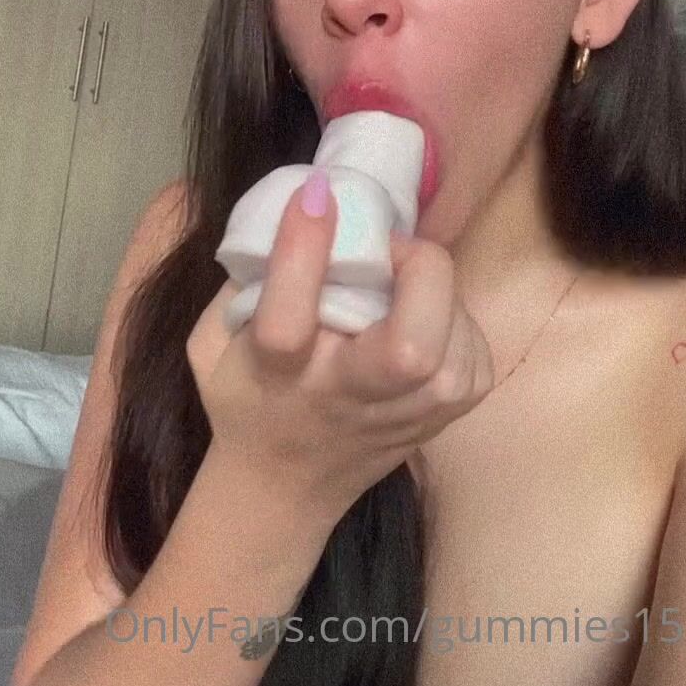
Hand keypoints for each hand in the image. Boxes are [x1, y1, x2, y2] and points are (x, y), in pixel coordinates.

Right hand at [186, 175, 493, 519]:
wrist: (282, 491)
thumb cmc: (245, 397)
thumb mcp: (211, 341)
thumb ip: (241, 280)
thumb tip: (296, 204)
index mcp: (279, 375)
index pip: (289, 319)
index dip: (304, 249)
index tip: (318, 193)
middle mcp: (346, 399)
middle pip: (411, 350)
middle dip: (419, 274)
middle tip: (392, 248)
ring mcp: (401, 419)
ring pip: (453, 359)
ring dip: (442, 298)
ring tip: (408, 282)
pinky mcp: (439, 426)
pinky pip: (473, 362)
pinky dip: (459, 326)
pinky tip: (431, 320)